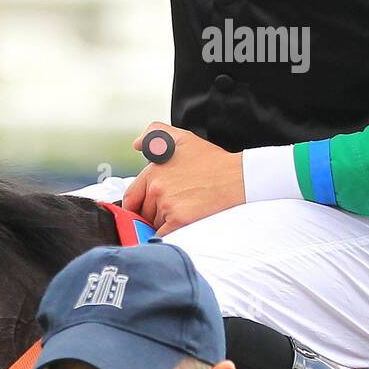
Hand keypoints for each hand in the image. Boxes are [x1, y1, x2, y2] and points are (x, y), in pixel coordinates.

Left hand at [122, 122, 244, 236]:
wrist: (237, 177)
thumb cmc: (212, 161)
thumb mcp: (182, 139)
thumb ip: (154, 133)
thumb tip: (137, 144)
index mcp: (153, 171)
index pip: (132, 197)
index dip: (139, 204)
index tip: (148, 207)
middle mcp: (157, 188)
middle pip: (143, 213)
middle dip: (154, 213)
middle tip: (175, 206)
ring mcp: (168, 205)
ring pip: (155, 224)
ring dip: (165, 223)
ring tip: (185, 211)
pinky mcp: (180, 220)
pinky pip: (164, 235)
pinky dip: (169, 235)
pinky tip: (182, 226)